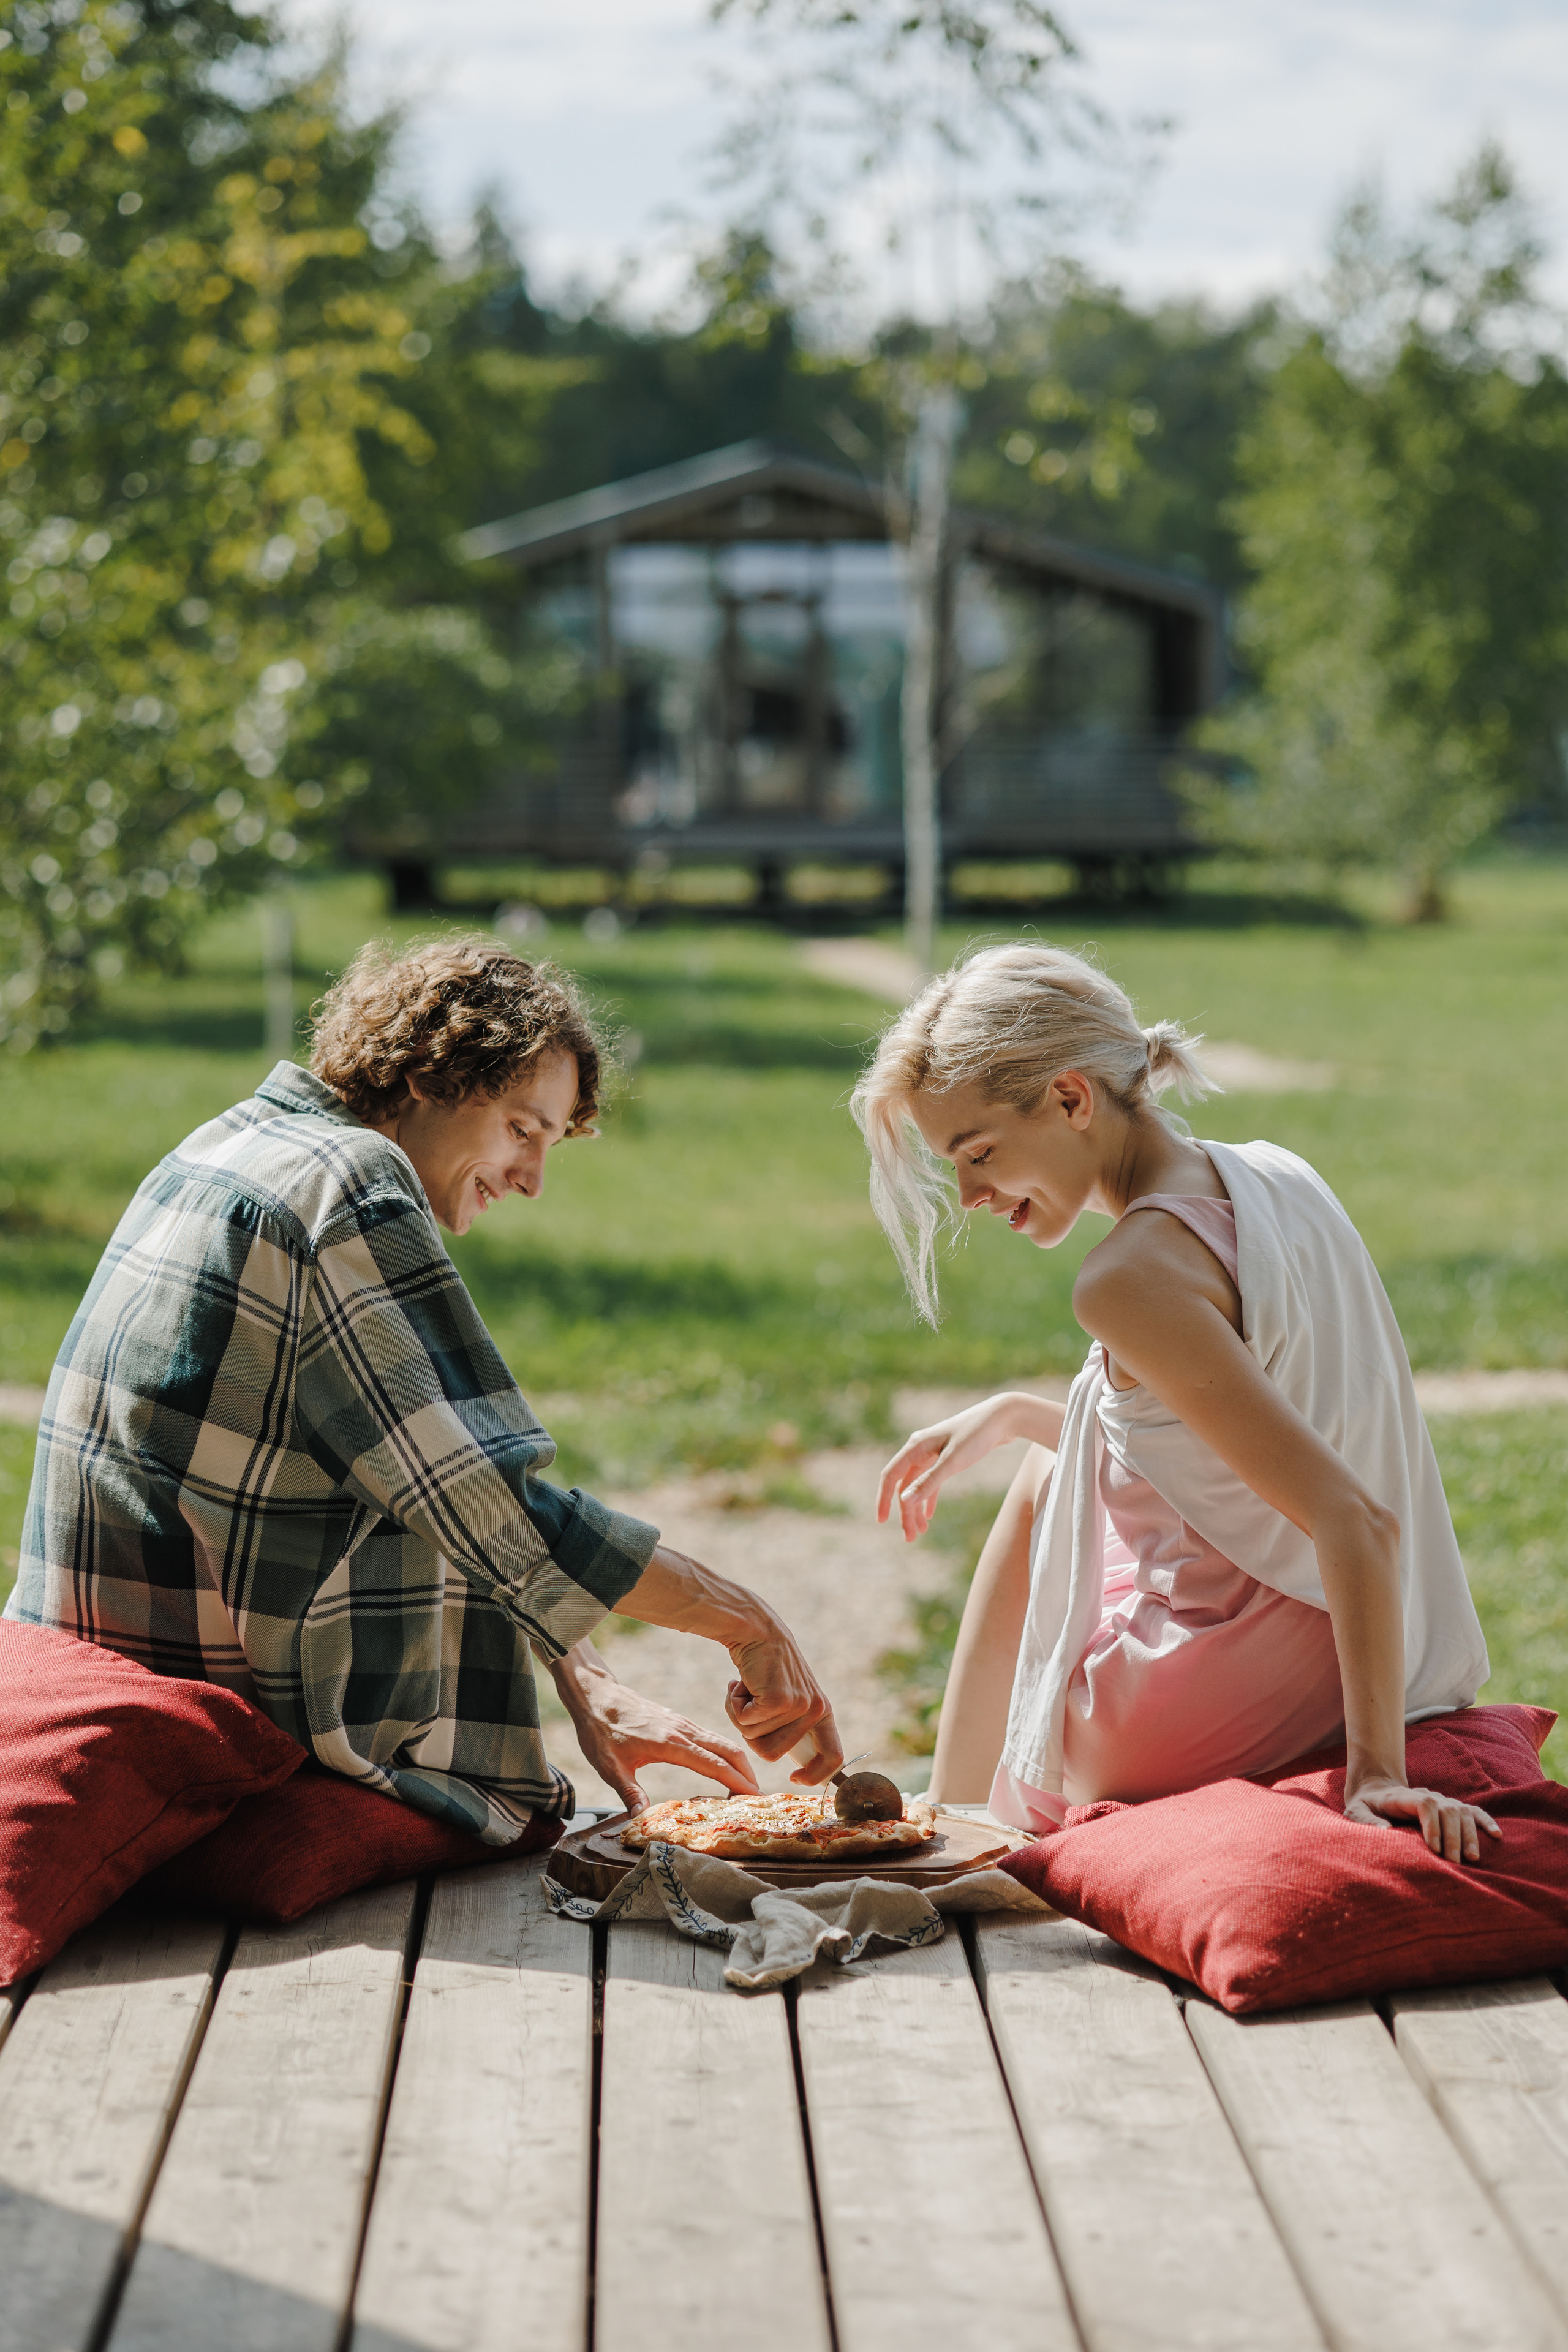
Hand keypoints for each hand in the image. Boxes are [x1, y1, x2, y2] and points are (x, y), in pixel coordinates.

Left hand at [550, 1641, 759, 1814]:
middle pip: (729, 1750)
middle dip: (748, 1773)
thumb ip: (628, 1792)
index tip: (755, 1798)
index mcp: (670, 1743)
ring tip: (748, 1787)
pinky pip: (712, 1737)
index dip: (737, 1782)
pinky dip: (727, 1753)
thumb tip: (641, 1819)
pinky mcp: (680, 1722)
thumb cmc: (600, 1731)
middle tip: (760, 1799)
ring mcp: (684, 1724)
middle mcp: (684, 1731)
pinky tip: (726, 1767)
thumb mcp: (609, 1766)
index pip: (714, 1765)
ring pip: (723, 1741)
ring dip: (740, 1763)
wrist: (598, 1695)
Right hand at [725, 1624, 842, 1783]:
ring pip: (755, 1740)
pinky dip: (733, 1706)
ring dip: (741, 1718)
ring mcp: (799, 1706)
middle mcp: (816, 1710)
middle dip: (752, 1736)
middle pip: (773, 1755)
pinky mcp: (779, 1701)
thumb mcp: (787, 1697)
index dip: (815, 1775)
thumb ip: (790, 1725)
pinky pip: (745, 1723)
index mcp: (823, 1711)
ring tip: (746, 1690)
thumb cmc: (763, 1667)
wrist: (755, 1629)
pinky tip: (739, 1684)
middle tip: (750, 1707)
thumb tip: (783, 1758)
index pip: (834, 1757)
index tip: (794, 1777)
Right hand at [877, 1392, 1061, 1542]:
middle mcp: (919, 1449)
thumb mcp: (952, 1461)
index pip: (891, 1476)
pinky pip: (931, 1481)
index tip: (881, 1522)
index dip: (884, 1499)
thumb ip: (929, 1482)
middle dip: (905, 1512)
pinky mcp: (946, 1457)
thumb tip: (904, 1501)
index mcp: (915, 1447)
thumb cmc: (977, 1435)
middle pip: (905, 1485)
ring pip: (917, 1485)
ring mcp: (933, 1453)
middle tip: (910, 1538)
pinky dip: (929, 1498)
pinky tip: (930, 1515)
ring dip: (917, 1508)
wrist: (1003, 1417)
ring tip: (920, 1532)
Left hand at [1345, 1776, 1502, 1862]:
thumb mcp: (1355, 1812)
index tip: (1433, 1849)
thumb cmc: (1365, 1807)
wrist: (1376, 1791)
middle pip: (1448, 1809)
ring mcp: (1441, 1800)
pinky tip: (1497, 1836)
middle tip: (1453, 1862)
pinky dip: (1486, 1822)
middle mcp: (1427, 1795)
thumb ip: (1367, 1821)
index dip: (1432, 1825)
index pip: (1426, 1804)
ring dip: (1469, 1834)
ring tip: (1471, 1858)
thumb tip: (1386, 1832)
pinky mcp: (1450, 1808)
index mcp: (1403, 1797)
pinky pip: (1473, 1812)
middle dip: (1452, 1836)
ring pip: (1462, 1812)